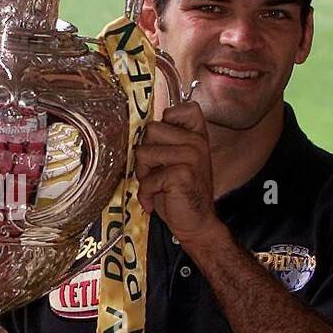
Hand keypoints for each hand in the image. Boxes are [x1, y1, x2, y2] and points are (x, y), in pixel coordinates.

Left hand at [132, 101, 219, 248]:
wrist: (197, 223)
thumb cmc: (181, 193)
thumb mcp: (175, 161)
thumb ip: (163, 143)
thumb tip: (135, 129)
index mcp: (196, 135)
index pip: (177, 109)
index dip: (162, 123)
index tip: (162, 144)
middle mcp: (196, 142)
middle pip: (150, 130)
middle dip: (145, 154)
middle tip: (155, 172)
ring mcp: (191, 156)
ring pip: (143, 153)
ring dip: (143, 174)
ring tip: (156, 186)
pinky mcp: (182, 173)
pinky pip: (148, 178)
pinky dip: (146, 193)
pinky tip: (155, 200)